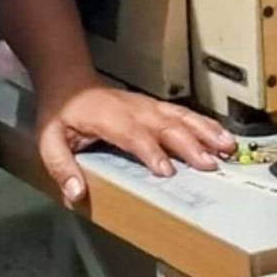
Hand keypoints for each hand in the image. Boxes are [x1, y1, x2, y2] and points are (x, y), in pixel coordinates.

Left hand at [36, 75, 235, 203]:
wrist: (70, 83)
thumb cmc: (61, 116)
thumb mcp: (49, 141)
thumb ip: (61, 167)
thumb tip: (76, 193)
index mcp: (107, 117)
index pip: (132, 134)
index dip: (150, 151)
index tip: (167, 171)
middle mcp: (132, 108)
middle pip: (164, 124)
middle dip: (189, 144)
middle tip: (210, 165)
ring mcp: (147, 105)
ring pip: (180, 116)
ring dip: (205, 131)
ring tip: (227, 147)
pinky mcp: (156, 107)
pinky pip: (184, 114)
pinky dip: (205, 124)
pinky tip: (222, 136)